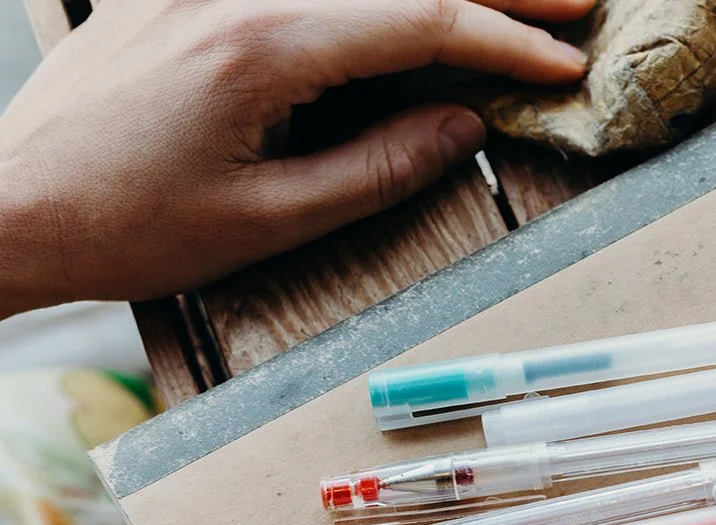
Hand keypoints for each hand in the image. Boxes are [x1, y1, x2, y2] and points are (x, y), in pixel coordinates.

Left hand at [0, 0, 592, 315]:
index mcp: (261, 44)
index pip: (421, 20)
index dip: (507, 42)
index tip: (564, 64)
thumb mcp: (267, 220)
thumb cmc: (123, 225)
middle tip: (572, 3)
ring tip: (497, 8)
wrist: (8, 206)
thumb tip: (462, 127)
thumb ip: (377, 169)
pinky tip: (393, 17)